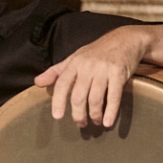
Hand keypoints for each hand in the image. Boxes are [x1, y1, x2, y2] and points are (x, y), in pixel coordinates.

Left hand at [33, 25, 148, 127]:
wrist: (125, 39)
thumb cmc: (97, 52)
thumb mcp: (74, 58)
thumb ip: (56, 72)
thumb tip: (37, 82)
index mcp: (74, 63)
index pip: (62, 84)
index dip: (58, 101)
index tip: (57, 116)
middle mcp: (87, 66)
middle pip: (78, 96)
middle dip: (78, 114)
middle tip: (80, 123)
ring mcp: (104, 70)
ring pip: (95, 98)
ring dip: (94, 114)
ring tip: (96, 122)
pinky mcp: (119, 73)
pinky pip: (114, 96)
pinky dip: (111, 111)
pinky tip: (108, 122)